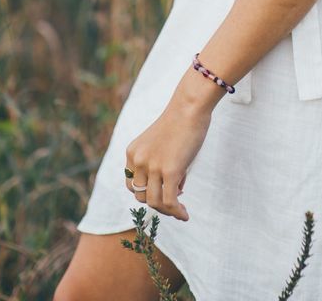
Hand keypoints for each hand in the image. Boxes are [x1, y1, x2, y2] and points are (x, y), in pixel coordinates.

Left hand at [124, 81, 212, 221]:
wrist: (190, 107)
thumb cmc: (181, 121)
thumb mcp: (161, 144)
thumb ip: (161, 165)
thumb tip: (174, 191)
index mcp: (132, 152)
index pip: (131, 184)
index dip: (146, 191)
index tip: (162, 190)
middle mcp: (138, 161)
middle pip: (141, 196)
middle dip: (157, 200)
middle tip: (175, 196)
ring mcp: (153, 167)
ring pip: (154, 202)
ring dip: (167, 210)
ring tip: (181, 209)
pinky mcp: (169, 171)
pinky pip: (169, 202)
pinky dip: (176, 212)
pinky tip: (185, 215)